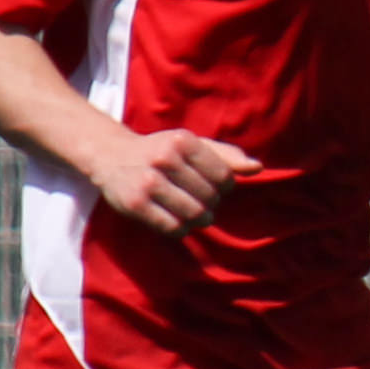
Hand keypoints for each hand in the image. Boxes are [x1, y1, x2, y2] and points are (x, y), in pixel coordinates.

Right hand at [91, 127, 257, 235]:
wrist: (111, 156)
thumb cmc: (162, 151)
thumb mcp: (193, 145)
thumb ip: (226, 156)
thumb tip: (258, 168)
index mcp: (182, 140)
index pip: (224, 177)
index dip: (226, 187)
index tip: (216, 186)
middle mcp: (163, 159)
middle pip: (210, 198)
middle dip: (212, 203)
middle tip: (203, 201)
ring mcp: (147, 182)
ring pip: (194, 214)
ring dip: (199, 218)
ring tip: (195, 213)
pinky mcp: (134, 204)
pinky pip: (173, 228)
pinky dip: (181, 228)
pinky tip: (177, 219)